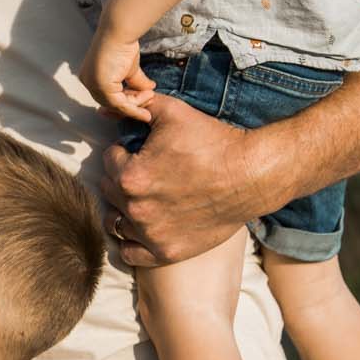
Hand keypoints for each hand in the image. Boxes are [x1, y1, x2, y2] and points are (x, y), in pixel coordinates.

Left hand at [78, 25, 155, 120]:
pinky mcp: (102, 87)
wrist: (119, 31)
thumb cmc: (122, 43)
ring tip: (151, 96)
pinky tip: (149, 97)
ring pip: (117, 105)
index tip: (144, 97)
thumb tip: (149, 90)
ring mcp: (93, 85)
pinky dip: (135, 106)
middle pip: (111, 103)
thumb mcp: (130, 68)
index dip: (126, 99)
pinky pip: (121, 104)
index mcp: (90, 76)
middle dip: (133, 104)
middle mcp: (88, 82)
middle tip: (150, 99)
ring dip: (137, 103)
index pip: (108, 96)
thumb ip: (136, 81)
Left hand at [101, 94, 269, 265]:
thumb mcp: (174, 113)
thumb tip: (107, 111)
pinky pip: (130, 253)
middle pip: (109, 190)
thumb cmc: (214, 142)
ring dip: (122, 208)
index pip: (109, 160)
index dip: (124, 152)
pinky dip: (132, 241)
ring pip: (115, 222)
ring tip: (142, 198)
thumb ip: (138, 106)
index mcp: (132, 175)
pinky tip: (142, 227)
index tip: (140, 152)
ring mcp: (151, 233)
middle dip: (121, 178)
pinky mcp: (167, 252)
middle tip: (145, 172)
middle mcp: (137, 208)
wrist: (251, 175)